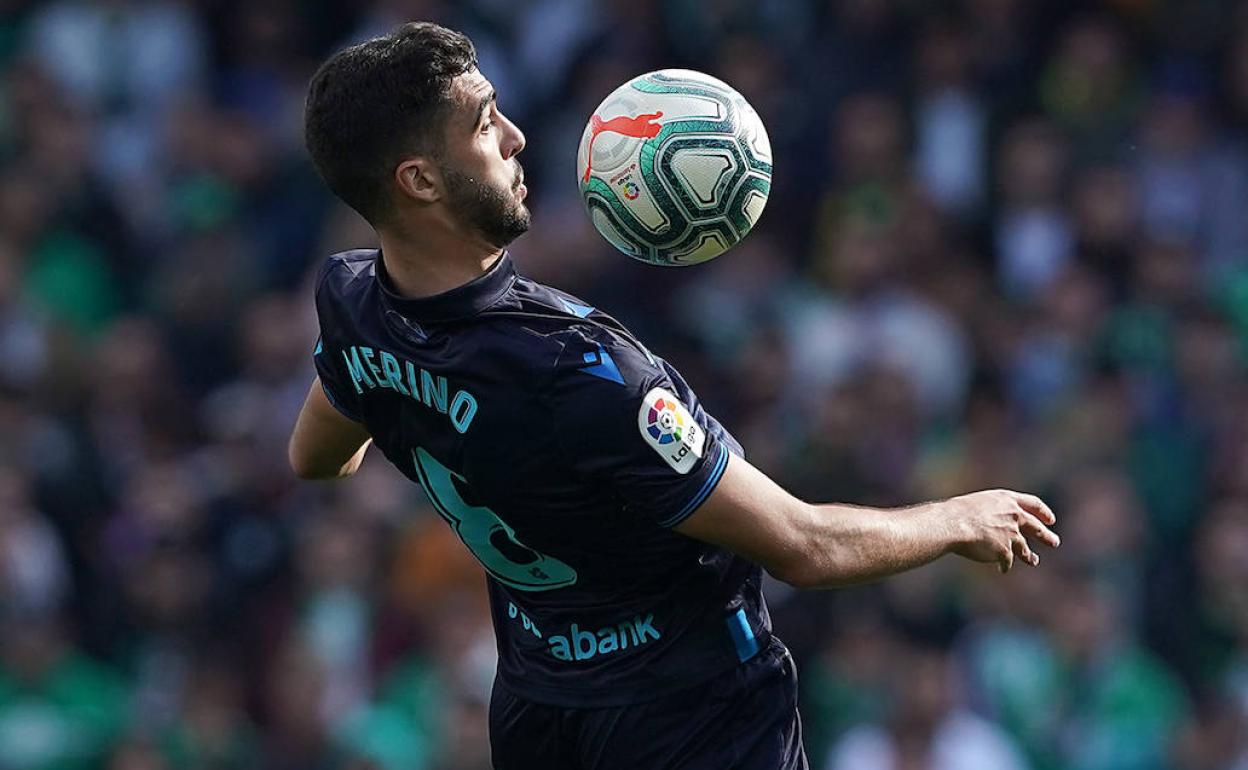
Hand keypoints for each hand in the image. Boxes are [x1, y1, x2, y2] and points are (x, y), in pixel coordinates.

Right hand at [945, 489, 1059, 572]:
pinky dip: (1004, 566)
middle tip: (1055, 542)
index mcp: (1006, 499)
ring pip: (1025, 549)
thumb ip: (991, 513)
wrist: (952, 524)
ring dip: (1030, 556)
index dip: (1043, 512)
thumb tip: (993, 525)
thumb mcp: (977, 505)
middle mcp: (1014, 516)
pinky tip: (1002, 569)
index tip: (1050, 520)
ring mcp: (1011, 534)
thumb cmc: (956, 513)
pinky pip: (1007, 562)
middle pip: (1035, 527)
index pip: (1032, 503)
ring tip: (1034, 561)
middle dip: (1046, 536)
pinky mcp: (1005, 551)